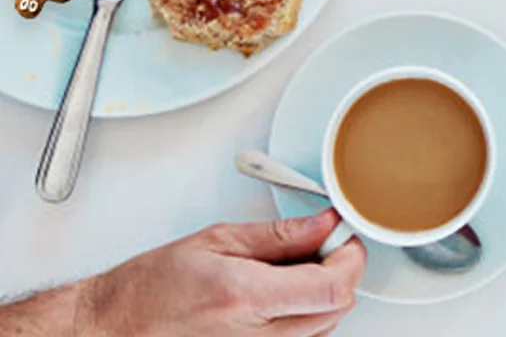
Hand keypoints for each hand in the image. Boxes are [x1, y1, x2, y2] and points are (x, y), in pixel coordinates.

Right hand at [77, 212, 364, 336]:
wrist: (112, 330)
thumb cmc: (149, 289)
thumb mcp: (216, 241)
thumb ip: (279, 234)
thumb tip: (324, 223)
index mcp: (245, 297)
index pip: (332, 287)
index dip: (350, 256)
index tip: (342, 234)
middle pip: (336, 309)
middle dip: (341, 270)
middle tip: (322, 244)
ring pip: (323, 328)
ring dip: (324, 294)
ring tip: (294, 268)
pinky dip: (304, 316)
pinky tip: (281, 295)